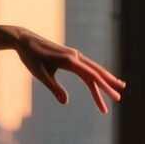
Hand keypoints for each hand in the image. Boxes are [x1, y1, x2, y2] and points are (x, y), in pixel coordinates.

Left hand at [9, 26, 125, 113]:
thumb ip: (53, 88)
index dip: (103, 88)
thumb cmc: (31, 57)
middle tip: (119, 97)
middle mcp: (75, 56)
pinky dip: (95, 74)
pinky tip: (100, 81)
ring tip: (117, 87)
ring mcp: (74, 55)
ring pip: (93, 69)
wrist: (25, 40)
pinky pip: (87, 67)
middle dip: (108, 85)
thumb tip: (65, 102)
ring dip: (105, 79)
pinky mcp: (71, 57)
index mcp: (69, 60)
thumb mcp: (40, 74)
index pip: (91, 76)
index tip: (113, 97)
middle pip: (96, 72)